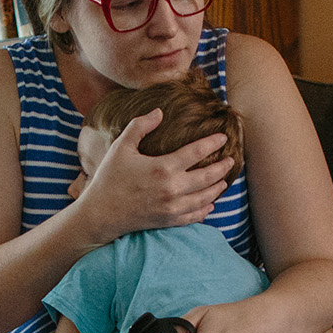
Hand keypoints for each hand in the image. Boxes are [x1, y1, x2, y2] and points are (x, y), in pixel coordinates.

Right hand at [70, 107, 233, 244]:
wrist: (101, 213)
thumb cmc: (110, 178)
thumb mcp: (121, 147)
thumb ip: (140, 126)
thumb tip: (160, 111)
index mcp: (163, 167)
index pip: (197, 152)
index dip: (213, 143)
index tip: (223, 137)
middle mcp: (172, 188)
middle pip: (208, 176)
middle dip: (223, 167)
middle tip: (232, 160)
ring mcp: (172, 207)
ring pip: (206, 197)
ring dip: (218, 188)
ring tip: (224, 180)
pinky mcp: (169, 220)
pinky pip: (195, 215)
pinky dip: (205, 209)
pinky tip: (210, 204)